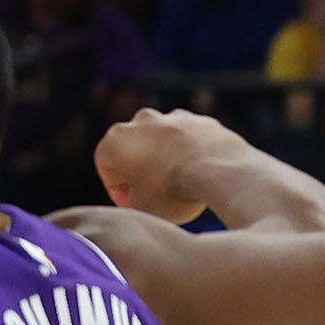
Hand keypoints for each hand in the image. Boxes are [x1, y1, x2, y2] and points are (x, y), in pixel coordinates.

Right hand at [93, 109, 242, 224]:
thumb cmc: (171, 191)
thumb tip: (140, 194)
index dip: (116, 190)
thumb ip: (132, 197)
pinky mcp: (202, 120)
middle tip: (151, 193)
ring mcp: (174, 117)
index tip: (131, 205)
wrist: (218, 172)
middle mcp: (141, 121)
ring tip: (179, 183)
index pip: (105, 166)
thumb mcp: (139, 208)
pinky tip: (200, 174)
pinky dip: (191, 153)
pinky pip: (190, 138)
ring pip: (162, 139)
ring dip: (165, 158)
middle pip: (133, 147)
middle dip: (139, 168)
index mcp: (116, 139)